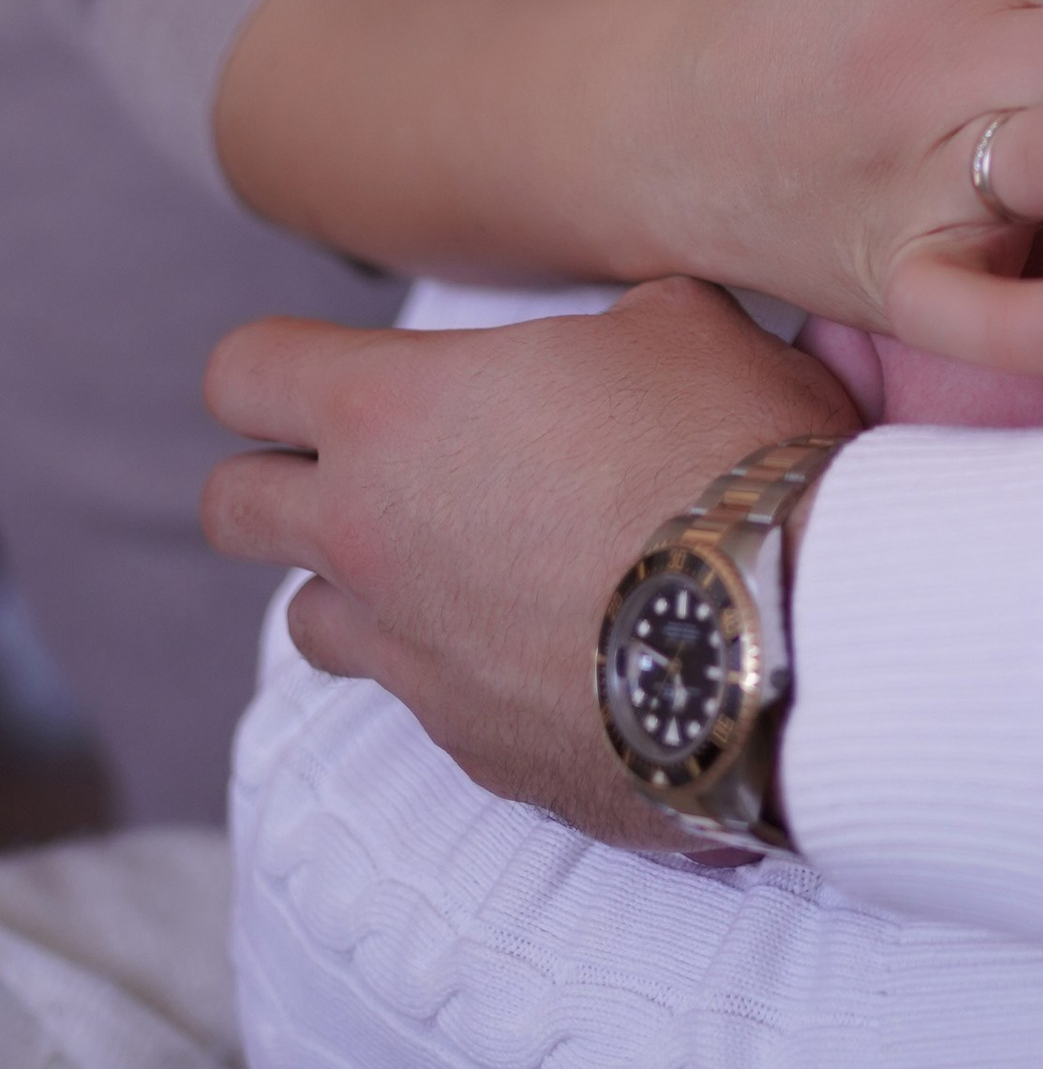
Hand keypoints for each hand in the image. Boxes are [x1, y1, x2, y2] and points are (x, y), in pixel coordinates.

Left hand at [203, 278, 849, 844]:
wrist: (783, 627)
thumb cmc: (722, 447)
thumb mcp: (683, 321)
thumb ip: (614, 322)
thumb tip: (630, 338)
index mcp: (393, 411)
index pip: (243, 373)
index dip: (278, 361)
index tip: (329, 363)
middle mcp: (367, 539)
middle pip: (232, 507)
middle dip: (276, 478)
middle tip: (367, 463)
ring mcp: (410, 658)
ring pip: (310, 620)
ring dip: (362, 585)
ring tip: (462, 559)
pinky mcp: (471, 748)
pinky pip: (428, 699)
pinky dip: (469, 667)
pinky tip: (558, 642)